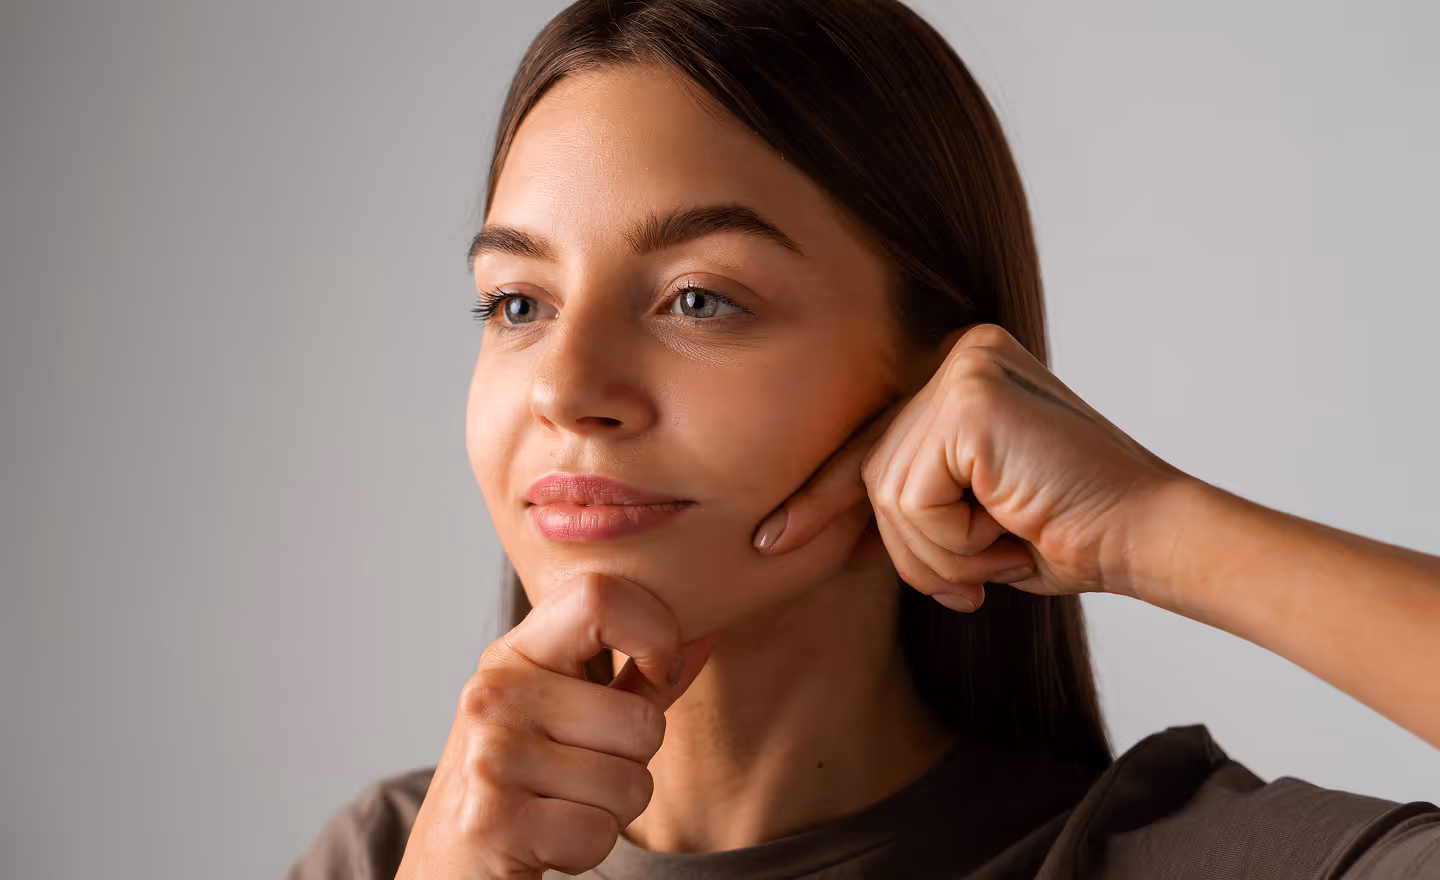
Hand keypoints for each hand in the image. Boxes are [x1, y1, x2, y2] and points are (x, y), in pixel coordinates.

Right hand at [396, 573, 714, 878]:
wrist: (448, 867)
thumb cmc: (525, 784)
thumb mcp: (570, 715)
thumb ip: (638, 677)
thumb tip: (705, 634)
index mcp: (514, 654)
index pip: (600, 597)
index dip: (655, 633)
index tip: (660, 671)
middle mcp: (493, 693)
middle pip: (642, 721)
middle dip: (634, 765)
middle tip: (579, 777)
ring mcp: (488, 755)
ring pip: (631, 785)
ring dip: (611, 813)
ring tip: (559, 808)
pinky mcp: (492, 820)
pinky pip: (599, 835)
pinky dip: (586, 850)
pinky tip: (544, 840)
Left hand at [753, 323, 1190, 610]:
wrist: (1147, 536)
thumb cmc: (1070, 531)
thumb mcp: (969, 516)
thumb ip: (912, 504)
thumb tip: (837, 532)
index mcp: (960, 373)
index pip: (871, 440)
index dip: (821, 498)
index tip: (772, 538)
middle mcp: (960, 354)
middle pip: (874, 473)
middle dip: (913, 550)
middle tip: (974, 582)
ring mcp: (964, 369)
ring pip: (888, 494)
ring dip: (940, 554)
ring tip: (1004, 551)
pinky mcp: (970, 399)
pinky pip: (913, 500)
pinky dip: (954, 543)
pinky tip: (1011, 532)